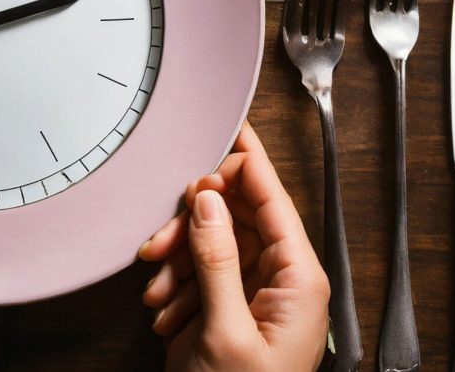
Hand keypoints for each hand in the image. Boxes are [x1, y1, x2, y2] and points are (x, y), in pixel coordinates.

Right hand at [140, 123, 329, 371]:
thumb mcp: (226, 330)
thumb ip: (216, 257)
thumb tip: (208, 198)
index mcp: (298, 277)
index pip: (271, 197)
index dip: (243, 160)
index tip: (222, 124)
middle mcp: (281, 275)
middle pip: (234, 212)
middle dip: (191, 220)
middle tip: (161, 235)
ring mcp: (254, 288)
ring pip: (211, 236)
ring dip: (177, 254)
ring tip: (156, 286)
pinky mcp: (229, 302)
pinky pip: (199, 264)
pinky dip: (175, 276)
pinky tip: (163, 305)